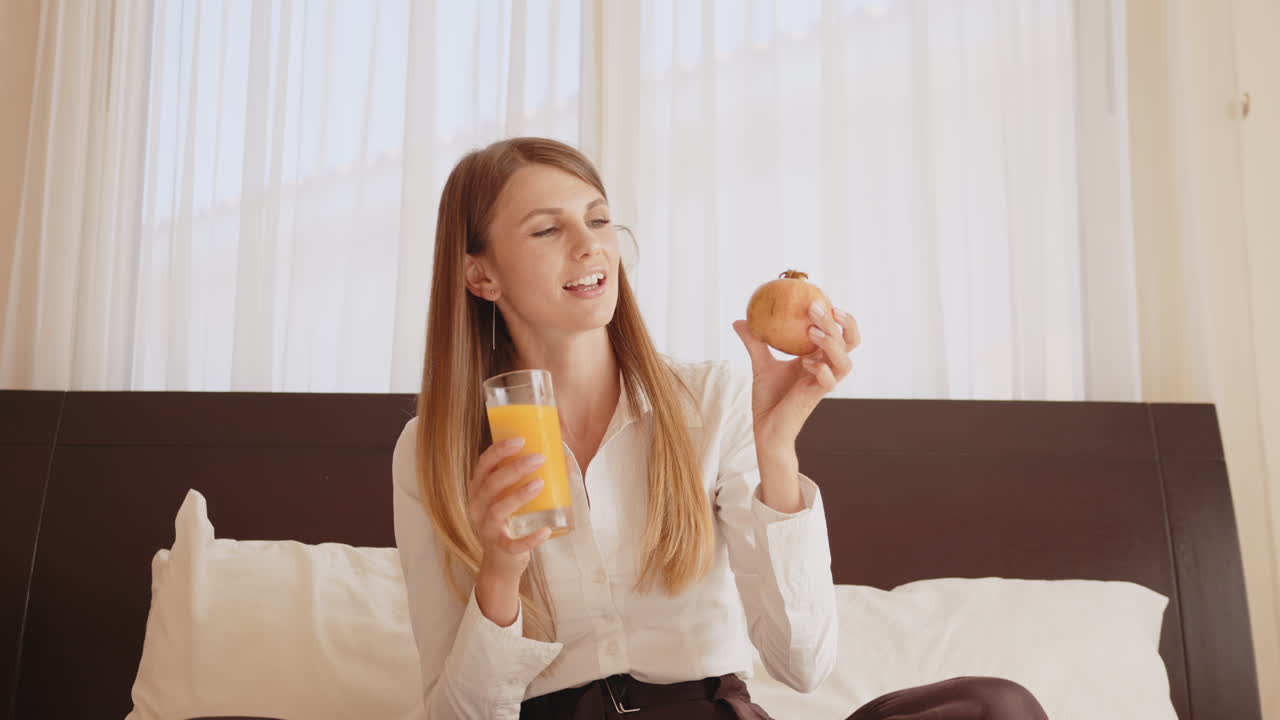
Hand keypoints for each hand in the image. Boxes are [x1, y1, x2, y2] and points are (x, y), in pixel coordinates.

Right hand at [467, 438, 553, 585]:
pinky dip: (530, 539)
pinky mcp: (500, 549)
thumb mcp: (514, 497)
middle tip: (539, 458)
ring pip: (498, 510)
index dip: (499, 450)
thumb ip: (531, 477)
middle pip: (491, 484)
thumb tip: (566, 458)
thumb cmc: (511, 520)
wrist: (502, 562)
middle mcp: (477, 507)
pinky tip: (546, 531)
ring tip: (540, 483)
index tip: (521, 439)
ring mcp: (487, 529)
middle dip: (515, 468)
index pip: (483, 464)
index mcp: (479, 489)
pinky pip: (513, 544)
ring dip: (518, 495)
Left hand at [732, 302, 859, 448]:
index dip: (839, 318)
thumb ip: (755, 341)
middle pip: (848, 343)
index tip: (821, 299)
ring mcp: (823, 383)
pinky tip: (806, 363)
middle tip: (816, 308)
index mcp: (818, 358)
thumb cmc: (769, 398)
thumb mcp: (761, 364)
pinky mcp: (816, 397)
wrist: (765, 429)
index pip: (840, 334)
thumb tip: (740, 319)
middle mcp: (825, 369)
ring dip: (832, 344)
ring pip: (844, 361)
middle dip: (838, 323)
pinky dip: (821, 370)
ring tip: (812, 332)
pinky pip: (829, 382)